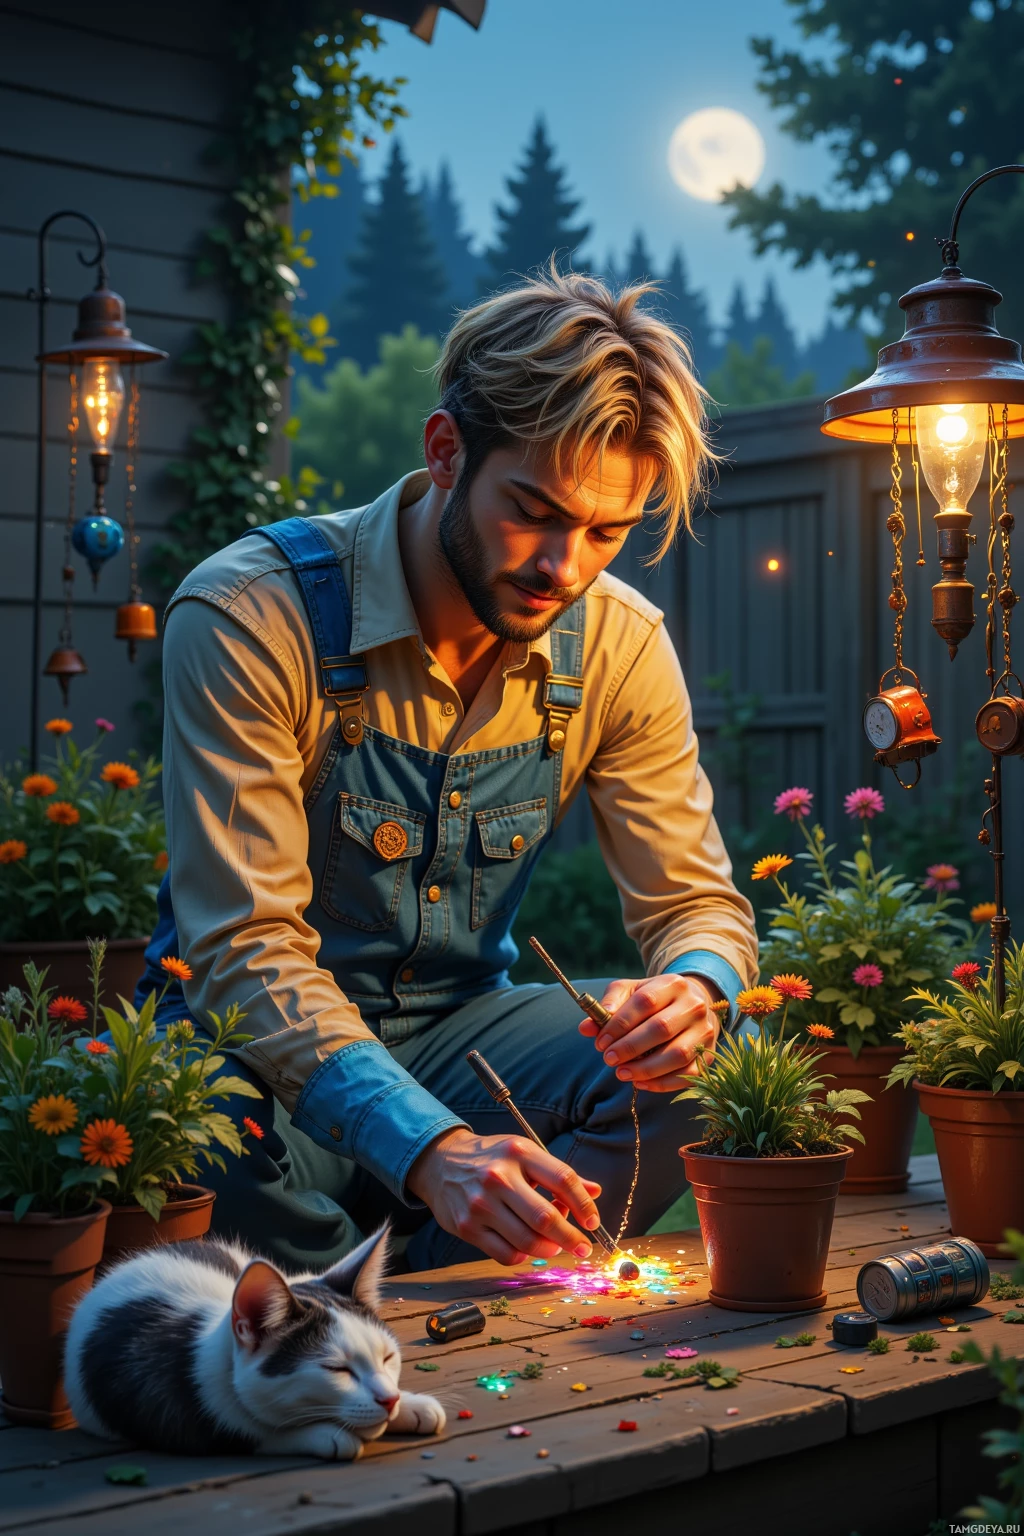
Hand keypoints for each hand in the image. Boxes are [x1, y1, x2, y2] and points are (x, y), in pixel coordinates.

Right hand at [407, 1127, 602, 1266]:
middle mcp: (499, 1177)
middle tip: (583, 1247)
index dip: (584, 1204)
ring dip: (550, 1249)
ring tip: (555, 1246)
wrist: (440, 1162)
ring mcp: (481, 1204)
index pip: (563, 1179)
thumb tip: (595, 1192)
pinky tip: (529, 1248)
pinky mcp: (467, 1227)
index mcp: (519, 1153)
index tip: (593, 1222)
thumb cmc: (491, 1159)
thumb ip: (559, 1174)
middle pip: (546, 1217)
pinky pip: (506, 1254)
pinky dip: (524, 1256)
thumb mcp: (524, 1154)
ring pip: (527, 1241)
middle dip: (571, 1238)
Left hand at [578, 974, 721, 1092]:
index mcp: (672, 984)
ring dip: (646, 1069)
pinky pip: (688, 1074)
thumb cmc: (655, 999)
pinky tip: (640, 1083)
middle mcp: (694, 1005)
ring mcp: (704, 1031)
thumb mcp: (631, 992)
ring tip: (621, 1073)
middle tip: (608, 1059)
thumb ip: (607, 1006)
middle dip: (630, 1047)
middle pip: (661, 1028)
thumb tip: (586, 1028)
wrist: (693, 1004)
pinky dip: (662, 1083)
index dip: (620, 1023)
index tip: (600, 1041)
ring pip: (677, 1054)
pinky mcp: (708, 1054)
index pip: (645, 1002)